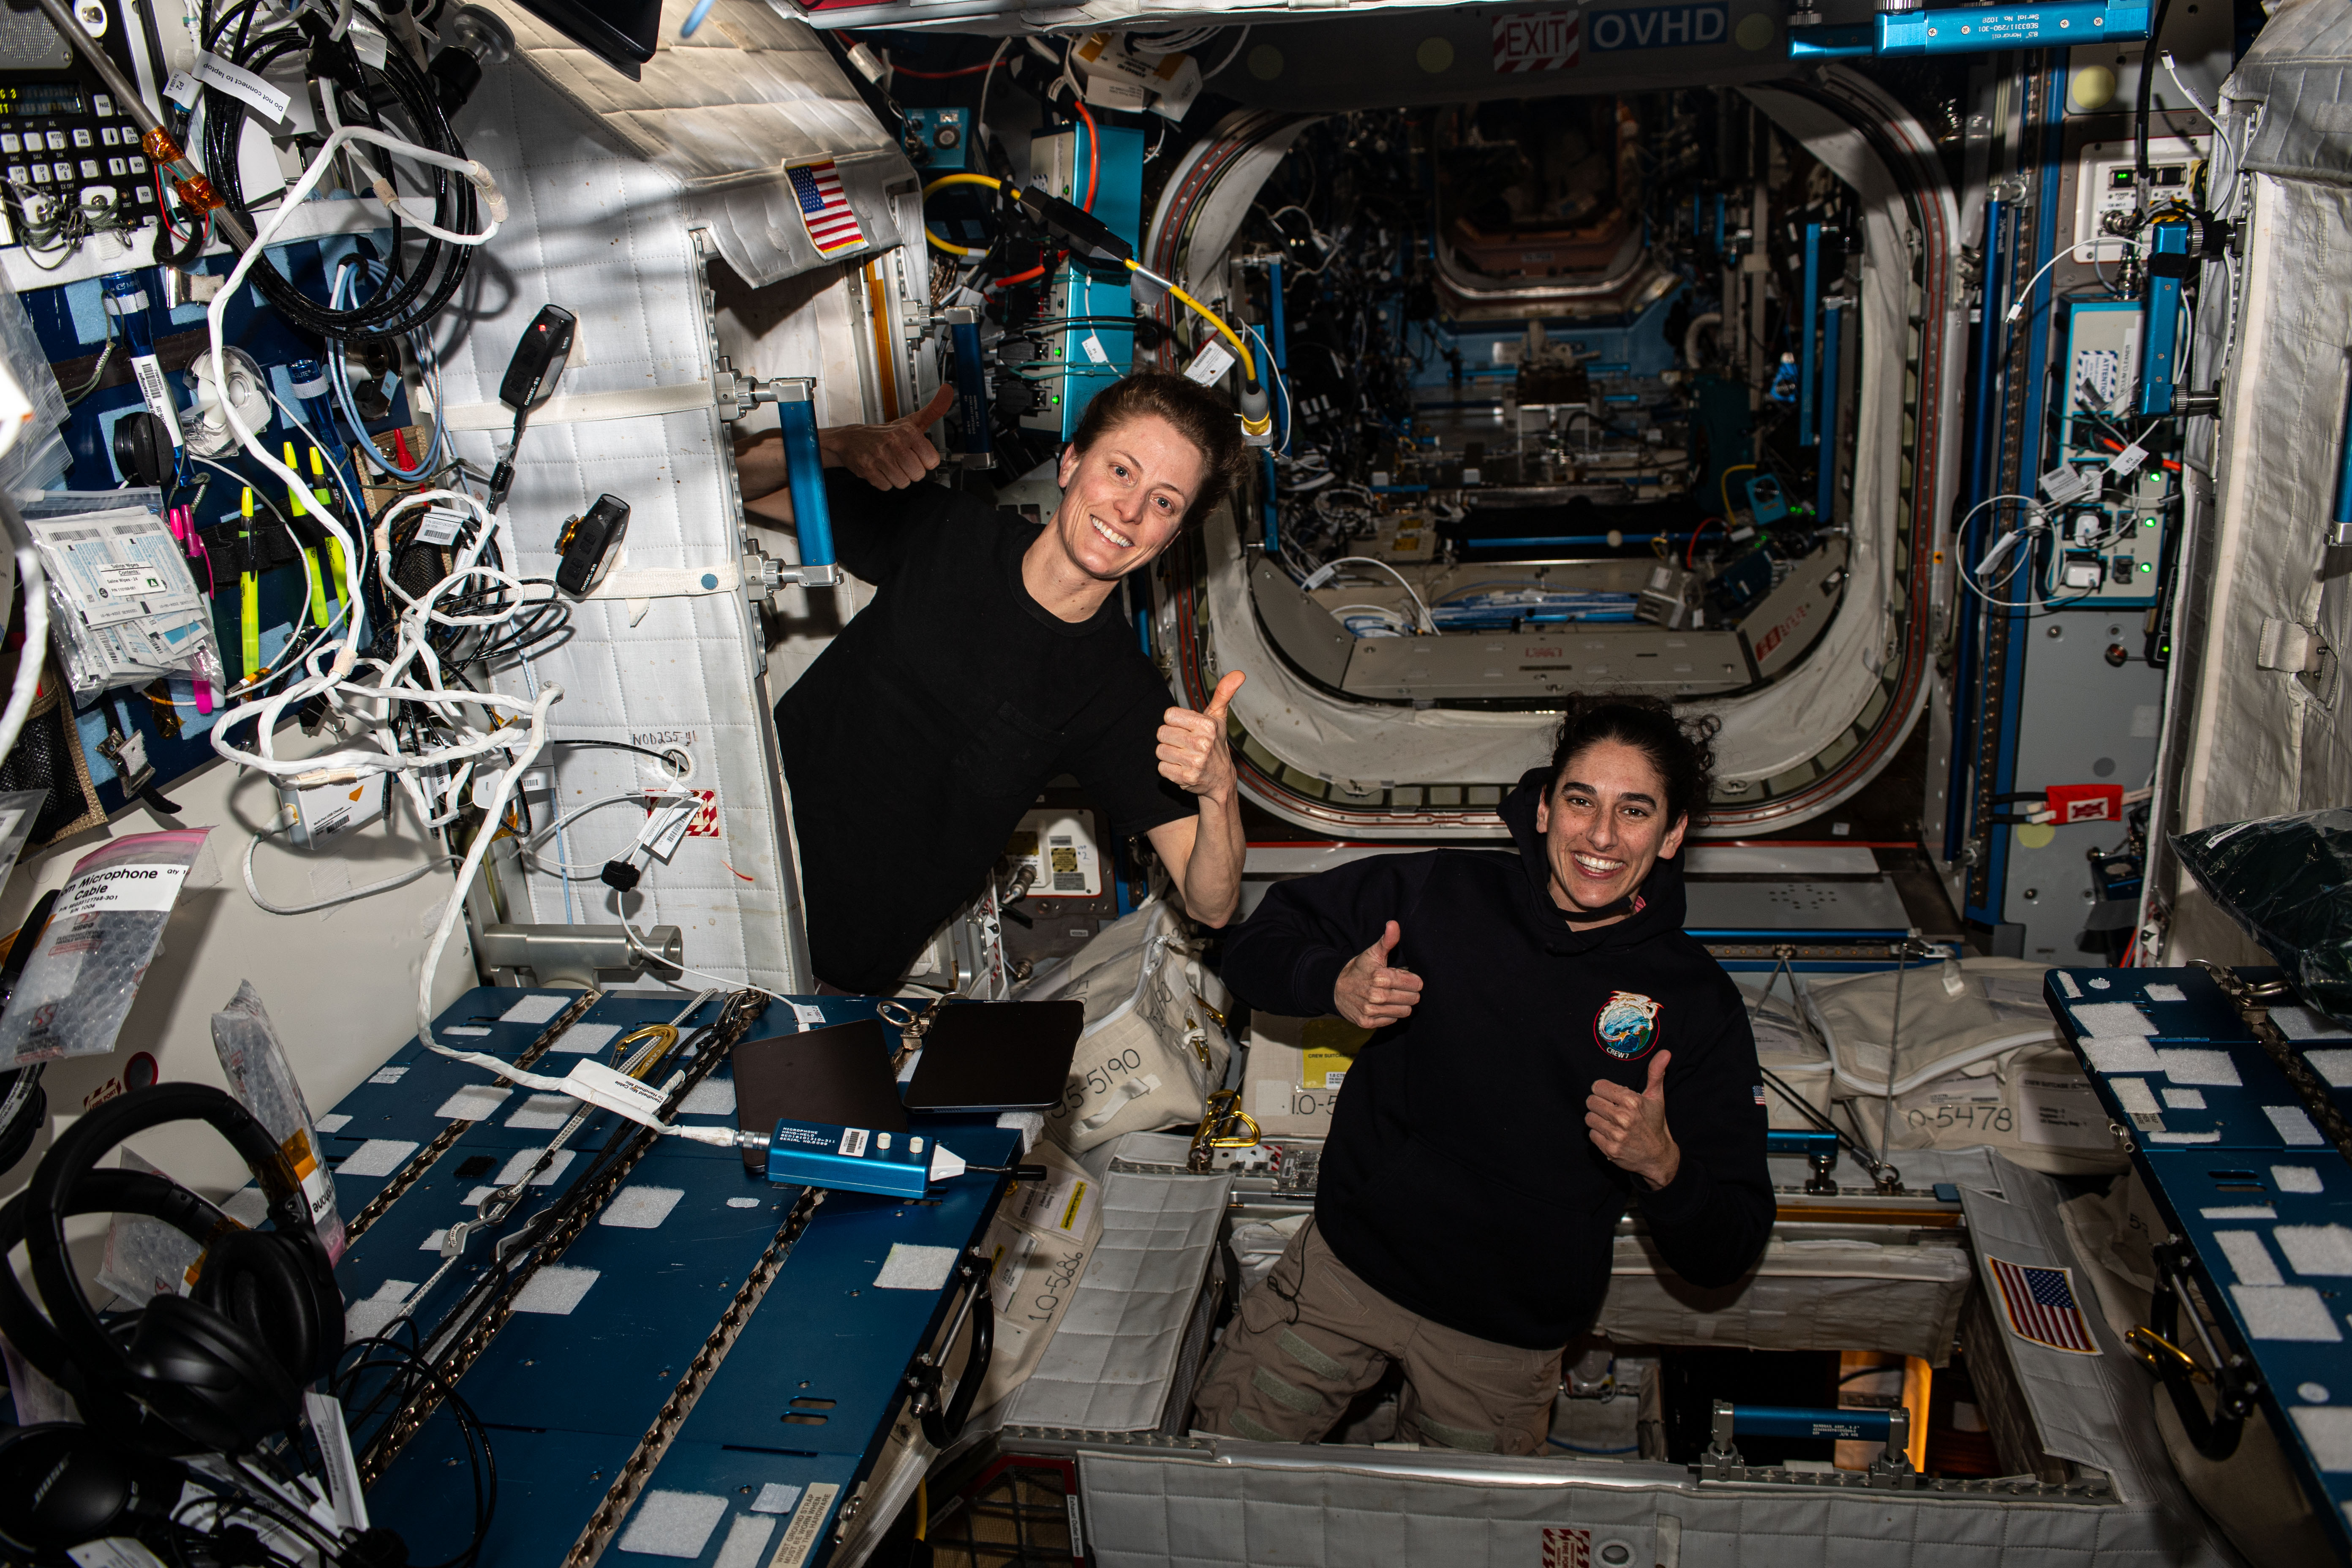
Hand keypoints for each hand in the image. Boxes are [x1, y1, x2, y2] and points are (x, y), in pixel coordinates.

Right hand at [819, 383, 954, 488]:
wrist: (850, 439)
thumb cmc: (885, 433)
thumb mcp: (911, 421)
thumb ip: (933, 410)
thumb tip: (948, 391)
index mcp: (908, 431)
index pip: (932, 461)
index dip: (924, 461)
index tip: (916, 454)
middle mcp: (894, 442)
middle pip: (918, 474)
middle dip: (910, 471)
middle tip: (901, 460)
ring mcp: (879, 456)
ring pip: (903, 482)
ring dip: (897, 477)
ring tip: (890, 465)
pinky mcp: (867, 468)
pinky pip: (886, 487)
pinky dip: (883, 481)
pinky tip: (879, 469)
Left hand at [1157, 670, 1242, 801]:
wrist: (1220, 779)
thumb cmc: (1215, 744)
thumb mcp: (1219, 717)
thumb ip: (1223, 693)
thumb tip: (1239, 673)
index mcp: (1207, 725)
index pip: (1169, 715)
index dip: (1174, 721)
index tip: (1186, 728)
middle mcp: (1202, 743)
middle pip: (1162, 733)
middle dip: (1170, 738)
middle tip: (1184, 743)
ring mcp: (1195, 762)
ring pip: (1160, 750)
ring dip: (1168, 754)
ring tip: (1183, 756)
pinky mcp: (1186, 778)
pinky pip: (1161, 768)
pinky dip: (1169, 769)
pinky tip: (1182, 768)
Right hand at [1332, 921, 1422, 1029]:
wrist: (1335, 987)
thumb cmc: (1359, 969)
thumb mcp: (1373, 953)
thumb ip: (1387, 940)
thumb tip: (1394, 924)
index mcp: (1380, 977)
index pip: (1416, 984)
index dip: (1412, 980)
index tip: (1402, 977)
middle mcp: (1376, 996)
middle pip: (1413, 999)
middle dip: (1408, 992)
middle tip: (1397, 987)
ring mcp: (1371, 1011)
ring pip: (1405, 1011)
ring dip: (1400, 1004)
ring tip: (1390, 996)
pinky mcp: (1367, 1023)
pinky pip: (1392, 1020)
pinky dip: (1389, 1013)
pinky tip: (1381, 1005)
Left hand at [1586, 1051, 1679, 1188]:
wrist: (1658, 1157)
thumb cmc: (1654, 1124)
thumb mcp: (1656, 1097)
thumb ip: (1656, 1073)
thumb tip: (1665, 1052)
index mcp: (1632, 1101)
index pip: (1598, 1086)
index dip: (1604, 1091)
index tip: (1612, 1097)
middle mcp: (1623, 1118)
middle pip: (1591, 1101)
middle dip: (1600, 1104)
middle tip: (1611, 1110)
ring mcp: (1616, 1135)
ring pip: (1589, 1118)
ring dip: (1598, 1120)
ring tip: (1611, 1123)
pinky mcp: (1610, 1149)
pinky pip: (1591, 1135)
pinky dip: (1599, 1135)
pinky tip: (1611, 1135)